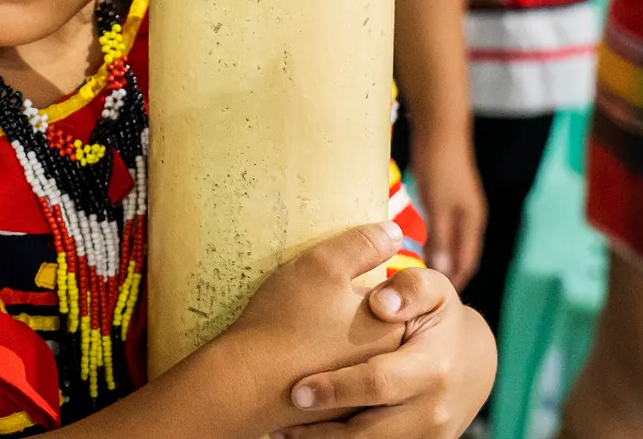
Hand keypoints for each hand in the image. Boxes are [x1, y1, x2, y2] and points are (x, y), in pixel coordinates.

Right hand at [213, 223, 412, 433]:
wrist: (244, 382)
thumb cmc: (284, 321)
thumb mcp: (324, 265)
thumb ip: (362, 244)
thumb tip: (394, 231)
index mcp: (390, 332)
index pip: (399, 301)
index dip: (368, 287)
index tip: (340, 285)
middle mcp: (383, 368)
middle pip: (378, 328)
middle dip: (356, 314)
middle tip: (320, 305)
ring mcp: (360, 394)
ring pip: (356, 355)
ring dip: (338, 342)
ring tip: (306, 330)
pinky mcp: (334, 411)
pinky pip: (336, 381)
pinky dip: (322, 369)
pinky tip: (297, 357)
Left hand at [275, 268, 496, 438]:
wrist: (474, 364)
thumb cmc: (441, 320)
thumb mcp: (434, 292)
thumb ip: (410, 287)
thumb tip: (381, 302)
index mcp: (432, 369)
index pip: (378, 383)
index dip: (336, 389)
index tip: (297, 390)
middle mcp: (432, 411)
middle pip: (369, 432)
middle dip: (321, 432)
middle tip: (278, 426)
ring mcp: (427, 436)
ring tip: (284, 434)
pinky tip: (309, 435)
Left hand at [409, 128, 485, 288]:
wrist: (440, 128)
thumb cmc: (440, 166)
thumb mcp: (438, 205)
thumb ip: (440, 237)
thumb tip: (442, 271)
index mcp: (471, 223)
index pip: (465, 263)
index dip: (453, 283)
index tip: (438, 305)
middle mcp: (468, 218)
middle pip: (459, 254)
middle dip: (447, 274)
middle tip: (426, 297)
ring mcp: (458, 206)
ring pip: (448, 241)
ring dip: (437, 257)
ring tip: (419, 275)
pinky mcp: (445, 195)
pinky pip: (440, 226)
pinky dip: (431, 240)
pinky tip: (415, 243)